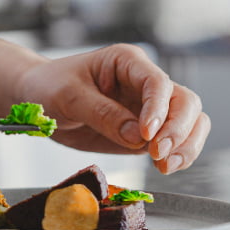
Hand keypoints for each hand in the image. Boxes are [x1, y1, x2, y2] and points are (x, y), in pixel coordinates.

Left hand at [15, 43, 209, 173]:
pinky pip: (177, 141)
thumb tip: (138, 137)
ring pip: (191, 121)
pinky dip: (179, 155)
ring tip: (165, 165)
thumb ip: (102, 114)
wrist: (38, 99)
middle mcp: (145, 82)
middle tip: (156, 154)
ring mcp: (150, 108)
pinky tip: (164, 167)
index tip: (147, 136)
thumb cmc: (49, 86)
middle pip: (185, 101)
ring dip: (186, 144)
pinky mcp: (147, 132)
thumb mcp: (68, 96)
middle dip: (178, 130)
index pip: (158, 82)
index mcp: (127, 62)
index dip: (158, 109)